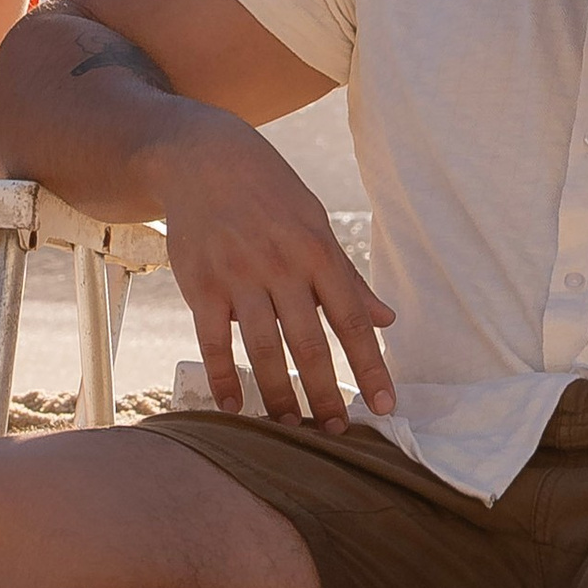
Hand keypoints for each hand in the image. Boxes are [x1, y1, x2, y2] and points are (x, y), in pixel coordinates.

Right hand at [156, 110, 396, 426]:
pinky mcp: (200, 284)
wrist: (202, 156)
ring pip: (263, 349)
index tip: (386, 406)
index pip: (351, 319)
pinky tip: (233, 407)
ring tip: (290, 426)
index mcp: (316, 250)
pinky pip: (213, 342)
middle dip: (326, 394)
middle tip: (337, 431)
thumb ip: (348, 277)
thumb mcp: (315, 222)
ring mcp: (238, 275)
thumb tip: (387, 320)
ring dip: (278, 394)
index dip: (371, 366)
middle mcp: (280, 264)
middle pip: (309, 343)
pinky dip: (224, 378)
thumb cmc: (268, 192)